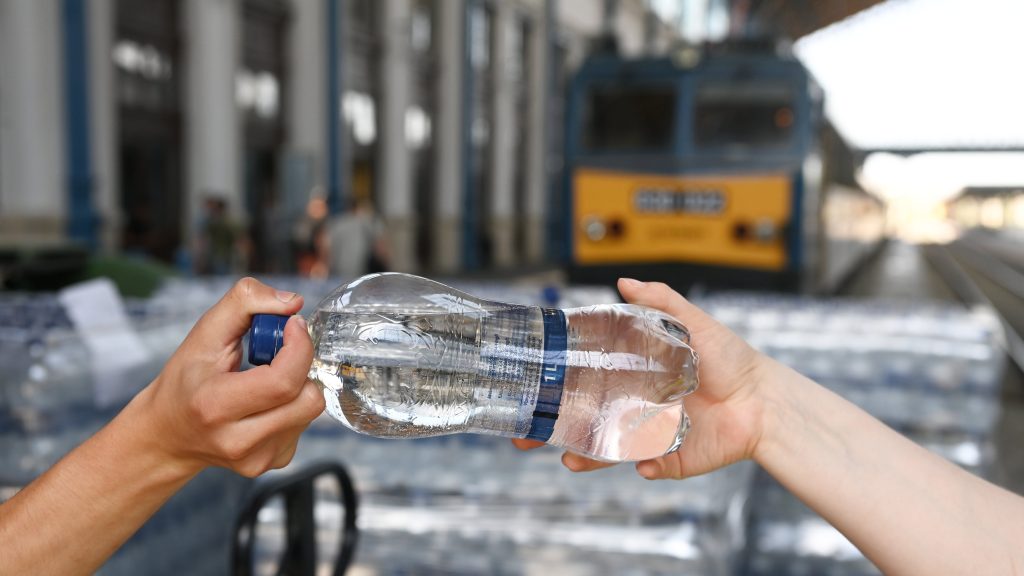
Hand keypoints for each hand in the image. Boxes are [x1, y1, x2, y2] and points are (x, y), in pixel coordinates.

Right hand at [131, 277, 324, 477]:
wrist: (168, 434)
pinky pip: (305, 424)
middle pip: (307, 400)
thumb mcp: (203, 334)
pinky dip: (293, 405)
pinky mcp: (272, 463)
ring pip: (310, 410)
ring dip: (298, 385)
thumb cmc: (186, 381)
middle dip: (302, 366)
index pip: (283, 381)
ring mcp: (257, 458)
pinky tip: (266, 403)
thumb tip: (293, 302)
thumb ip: (244, 303)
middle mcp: (238, 441)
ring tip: (266, 380)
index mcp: (215, 406)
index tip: (293, 325)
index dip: (299, 346)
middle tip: (278, 354)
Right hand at [513, 278, 768, 479]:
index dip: (557, 388)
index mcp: (633, 377)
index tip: (530, 390)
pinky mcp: (673, 460)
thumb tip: (623, 281)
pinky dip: (647, 467)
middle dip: (553, 432)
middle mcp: (635, 407)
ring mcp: (651, 436)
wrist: (766, 399)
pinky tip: (645, 464)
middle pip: (585, 422)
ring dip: (588, 458)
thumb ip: (660, 302)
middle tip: (524, 440)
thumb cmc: (730, 358)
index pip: (585, 382)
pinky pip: (652, 467)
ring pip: (609, 451)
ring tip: (570, 460)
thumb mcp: (692, 322)